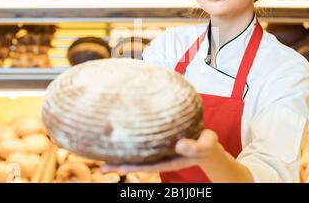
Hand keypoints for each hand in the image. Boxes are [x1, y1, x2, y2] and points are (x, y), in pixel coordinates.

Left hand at [101, 129, 218, 173]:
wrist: (206, 140)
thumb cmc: (206, 144)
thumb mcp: (206, 145)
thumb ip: (195, 147)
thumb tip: (179, 145)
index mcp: (170, 160)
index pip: (149, 165)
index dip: (135, 167)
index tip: (120, 168)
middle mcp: (160, 158)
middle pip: (138, 163)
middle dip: (120, 165)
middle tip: (102, 167)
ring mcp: (158, 152)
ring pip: (137, 155)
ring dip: (120, 157)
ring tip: (102, 160)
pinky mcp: (158, 143)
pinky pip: (141, 145)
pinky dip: (129, 145)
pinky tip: (117, 142)